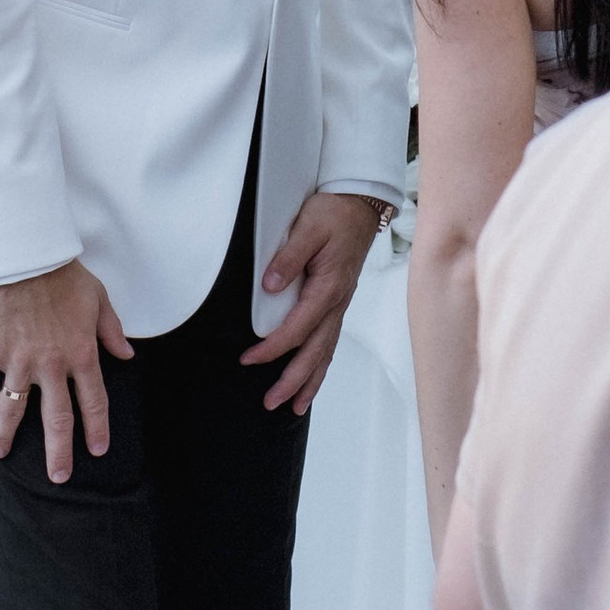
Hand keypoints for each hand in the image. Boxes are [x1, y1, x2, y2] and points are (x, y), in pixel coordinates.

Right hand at [0, 260, 132, 481]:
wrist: (24, 255)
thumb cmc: (63, 274)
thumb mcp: (98, 298)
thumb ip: (111, 331)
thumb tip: (126, 356)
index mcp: (81, 354)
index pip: (94, 402)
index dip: (97, 429)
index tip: (98, 450)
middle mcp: (52, 366)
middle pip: (57, 419)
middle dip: (58, 452)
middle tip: (57, 477)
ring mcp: (19, 362)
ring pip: (12, 410)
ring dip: (4, 435)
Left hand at [243, 188, 384, 412]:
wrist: (361, 203)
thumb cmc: (335, 213)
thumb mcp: (308, 227)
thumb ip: (289, 257)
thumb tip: (269, 286)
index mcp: (328, 287)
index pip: (297, 328)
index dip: (272, 348)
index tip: (248, 360)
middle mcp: (337, 302)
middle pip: (316, 352)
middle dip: (293, 381)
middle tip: (271, 403)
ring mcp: (340, 304)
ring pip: (326, 351)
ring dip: (310, 380)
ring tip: (294, 406)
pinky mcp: (338, 301)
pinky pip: (330, 340)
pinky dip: (321, 364)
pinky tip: (312, 375)